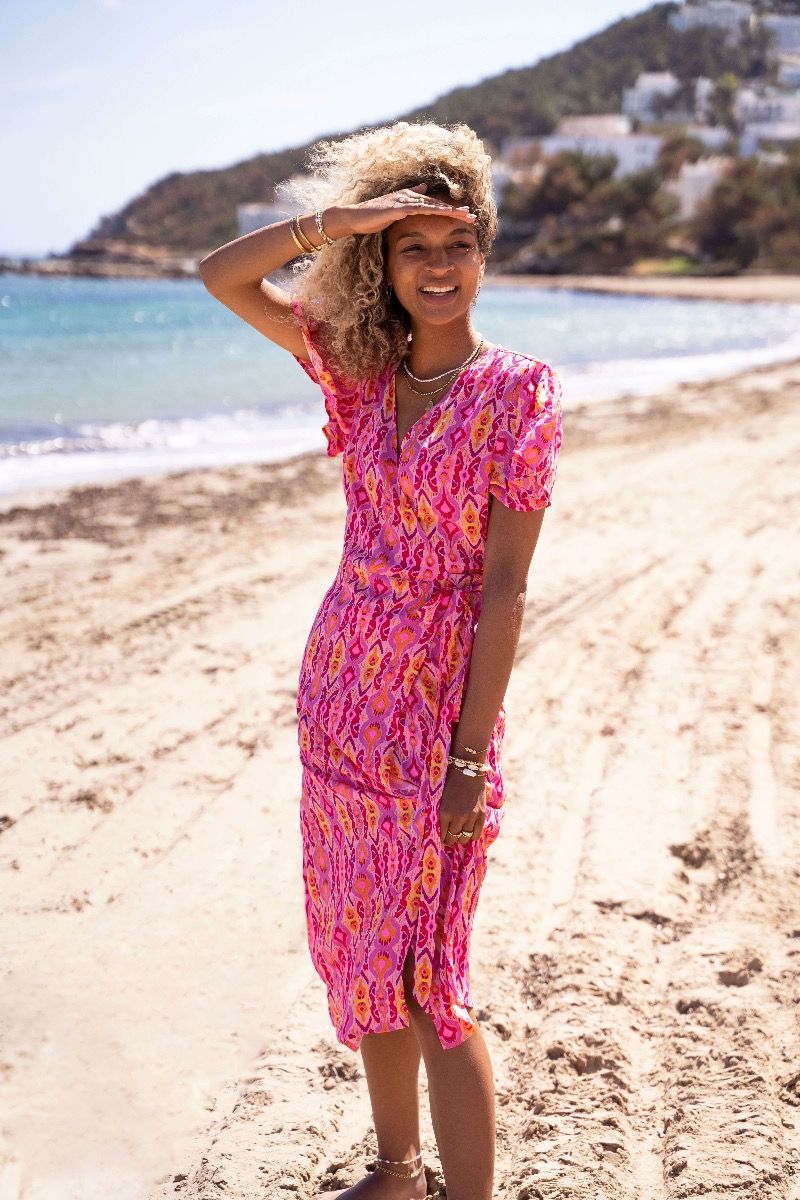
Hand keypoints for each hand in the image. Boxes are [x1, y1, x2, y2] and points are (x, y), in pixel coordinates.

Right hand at [325, 183, 476, 238]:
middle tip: (474, 216)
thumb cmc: (372, 216)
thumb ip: (409, 199)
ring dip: (451, 211)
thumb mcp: (394, 209)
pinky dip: (433, 210)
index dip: (451, 210)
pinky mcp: (398, 208)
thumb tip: (424, 188)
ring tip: (466, 216)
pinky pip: (420, 209)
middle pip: (438, 204)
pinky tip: (445, 213)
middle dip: (457, 211)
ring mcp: (404, 201)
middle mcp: (409, 197)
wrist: (354, 218)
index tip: (466, 216)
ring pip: (433, 205)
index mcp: (410, 199)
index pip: (434, 205)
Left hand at [439, 768, 486, 846]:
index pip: (442, 834)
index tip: (442, 838)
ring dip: (461, 838)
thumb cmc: (450, 781)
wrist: (467, 769)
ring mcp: (470, 816)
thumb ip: (442, 813)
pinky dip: (472, 836)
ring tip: (460, 836)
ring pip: (465, 838)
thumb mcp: (441, 798)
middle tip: (450, 837)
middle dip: (450, 839)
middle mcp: (457, 817)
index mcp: (444, 812)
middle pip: (453, 838)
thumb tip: (440, 828)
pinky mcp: (481, 814)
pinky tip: (469, 834)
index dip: (442, 838)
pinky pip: (477, 833)